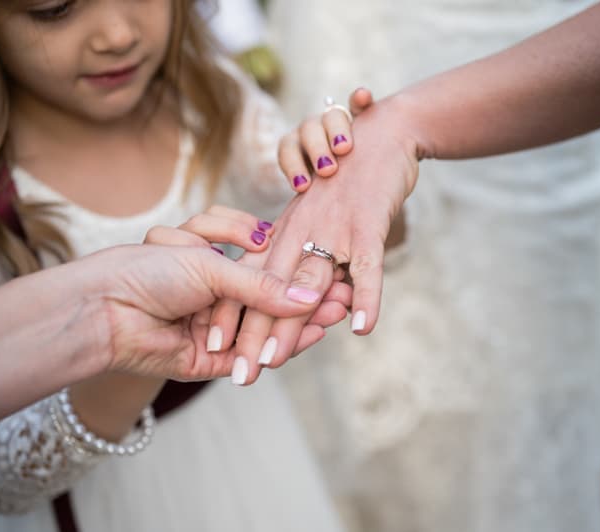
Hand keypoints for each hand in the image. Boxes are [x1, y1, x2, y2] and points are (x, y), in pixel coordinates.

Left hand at [96, 207, 351, 380]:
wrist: (104, 309)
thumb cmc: (146, 271)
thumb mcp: (209, 266)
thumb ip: (260, 285)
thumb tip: (306, 296)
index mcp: (210, 263)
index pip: (263, 266)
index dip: (295, 267)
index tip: (327, 264)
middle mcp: (212, 296)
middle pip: (269, 299)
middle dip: (305, 295)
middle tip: (341, 289)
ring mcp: (212, 329)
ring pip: (264, 328)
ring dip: (301, 320)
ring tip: (337, 310)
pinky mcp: (209, 361)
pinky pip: (251, 355)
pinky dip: (282, 346)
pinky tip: (314, 332)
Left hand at [208, 94, 418, 384]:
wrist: (381, 134)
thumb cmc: (348, 178)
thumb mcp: (314, 216)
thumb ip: (299, 251)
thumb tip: (292, 295)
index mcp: (285, 230)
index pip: (252, 280)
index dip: (235, 314)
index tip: (217, 351)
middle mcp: (300, 232)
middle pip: (270, 289)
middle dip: (252, 333)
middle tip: (239, 374)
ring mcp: (334, 229)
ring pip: (307, 284)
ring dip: (291, 325)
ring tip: (276, 361)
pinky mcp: (368, 225)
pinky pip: (368, 267)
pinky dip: (368, 296)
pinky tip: (362, 327)